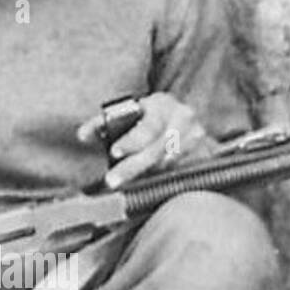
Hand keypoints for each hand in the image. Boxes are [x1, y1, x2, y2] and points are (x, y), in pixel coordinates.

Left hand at [76, 92, 212, 187]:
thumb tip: (83, 135)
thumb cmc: (151, 121)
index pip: (147, 126)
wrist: (187, 126)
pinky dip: (164, 178)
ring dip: (147, 175)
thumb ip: (103, 125)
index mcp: (162, 104)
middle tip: (112, 180)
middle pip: (156, 149)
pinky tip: (151, 184)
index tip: (115, 152)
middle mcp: (183, 117)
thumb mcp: (130, 117)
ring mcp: (197, 137)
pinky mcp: (206, 154)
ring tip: (128, 185)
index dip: (131, 141)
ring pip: (169, 162)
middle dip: (132, 167)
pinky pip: (183, 171)